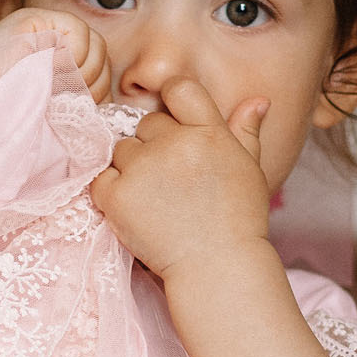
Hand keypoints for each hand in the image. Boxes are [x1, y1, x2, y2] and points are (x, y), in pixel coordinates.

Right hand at [0, 8, 109, 104]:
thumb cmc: (3, 113)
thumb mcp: (49, 107)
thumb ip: (75, 99)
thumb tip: (111, 104)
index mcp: (60, 59)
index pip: (102, 69)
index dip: (97, 90)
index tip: (77, 108)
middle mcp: (56, 39)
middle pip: (103, 56)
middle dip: (92, 83)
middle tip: (65, 98)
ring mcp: (47, 25)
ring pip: (97, 45)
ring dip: (82, 72)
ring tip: (55, 85)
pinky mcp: (36, 17)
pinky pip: (79, 32)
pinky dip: (72, 54)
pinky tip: (47, 68)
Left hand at [89, 77, 273, 277]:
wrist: (216, 267)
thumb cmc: (238, 221)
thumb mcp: (250, 171)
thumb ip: (245, 132)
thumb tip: (257, 100)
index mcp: (209, 132)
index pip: (179, 89)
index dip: (171, 101)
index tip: (173, 125)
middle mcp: (174, 143)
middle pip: (146, 124)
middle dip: (153, 145)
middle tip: (169, 180)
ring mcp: (143, 168)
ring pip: (122, 149)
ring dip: (131, 168)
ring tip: (153, 198)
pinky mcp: (116, 195)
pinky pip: (100, 178)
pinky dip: (110, 191)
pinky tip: (133, 208)